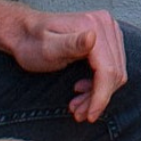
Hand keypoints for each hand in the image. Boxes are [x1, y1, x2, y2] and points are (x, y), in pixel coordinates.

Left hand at [0, 0, 126, 121]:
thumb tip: (92, 38)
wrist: (24, 33)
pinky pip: (112, 67)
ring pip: (115, 72)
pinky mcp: (107, 39)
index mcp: (94, 25)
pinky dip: (99, 84)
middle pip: (115, 72)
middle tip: (78, 113)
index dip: (101, 96)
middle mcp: (106, 25)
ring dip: (99, 94)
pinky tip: (81, 90)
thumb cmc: (31, 42)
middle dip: (98, 97)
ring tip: (77, 106)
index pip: (108, 69)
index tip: (89, 116)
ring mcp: (109, 31)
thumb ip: (71, 43)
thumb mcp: (47, 47)